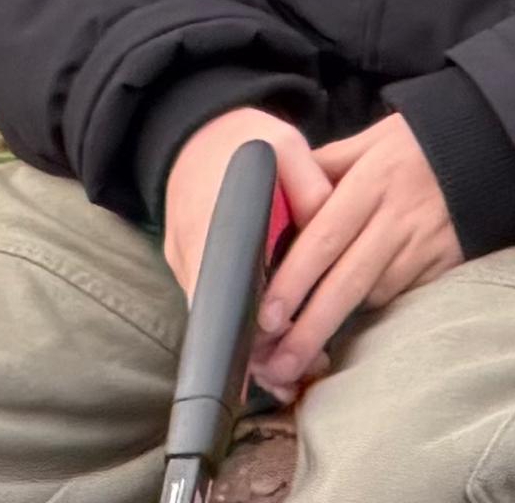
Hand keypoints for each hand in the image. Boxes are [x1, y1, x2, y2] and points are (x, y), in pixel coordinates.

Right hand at [163, 105, 328, 393]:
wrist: (192, 136)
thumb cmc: (243, 141)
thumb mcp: (282, 144)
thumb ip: (306, 180)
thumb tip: (329, 216)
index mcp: (213, 222)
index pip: (228, 288)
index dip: (251, 325)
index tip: (278, 351)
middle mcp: (191, 253)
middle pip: (218, 317)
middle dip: (254, 352)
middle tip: (292, 378)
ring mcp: (185, 265)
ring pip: (213, 321)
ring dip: (248, 348)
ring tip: (287, 377)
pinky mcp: (189, 270)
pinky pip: (212, 309)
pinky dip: (237, 331)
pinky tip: (269, 349)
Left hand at [253, 115, 468, 391]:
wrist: (496, 146)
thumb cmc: (420, 144)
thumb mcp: (373, 139)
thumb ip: (325, 166)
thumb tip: (274, 194)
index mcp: (373, 181)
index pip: (325, 237)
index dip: (293, 281)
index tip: (265, 318)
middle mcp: (398, 217)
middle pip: (346, 283)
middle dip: (309, 330)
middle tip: (276, 367)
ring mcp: (424, 245)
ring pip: (372, 295)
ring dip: (336, 327)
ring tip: (299, 360)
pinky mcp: (445, 264)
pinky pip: (399, 295)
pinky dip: (373, 307)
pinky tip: (351, 318)